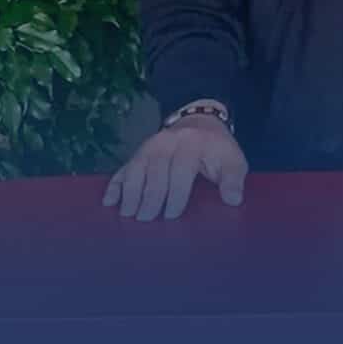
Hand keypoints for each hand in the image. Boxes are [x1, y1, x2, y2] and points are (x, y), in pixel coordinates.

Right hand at [102, 114, 247, 221]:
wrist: (199, 123)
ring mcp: (150, 146)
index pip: (181, 169)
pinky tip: (109, 201)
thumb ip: (234, 179)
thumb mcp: (232, 160)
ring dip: (130, 191)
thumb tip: (233, 200)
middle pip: (156, 170)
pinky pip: (123, 168)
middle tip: (146, 220)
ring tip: (128, 214)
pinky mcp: (138, 153)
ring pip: (136, 168)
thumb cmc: (216, 150)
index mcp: (192, 144)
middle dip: (150, 196)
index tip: (172, 215)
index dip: (176, 193)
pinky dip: (115, 184)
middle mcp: (168, 142)